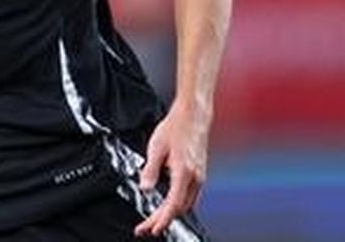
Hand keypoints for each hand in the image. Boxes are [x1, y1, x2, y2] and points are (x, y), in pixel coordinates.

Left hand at [134, 104, 209, 237]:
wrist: (193, 115)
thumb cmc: (176, 127)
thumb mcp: (156, 147)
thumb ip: (150, 170)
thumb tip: (144, 188)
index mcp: (184, 172)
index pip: (173, 204)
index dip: (162, 219)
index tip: (152, 229)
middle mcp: (195, 177)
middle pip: (179, 208)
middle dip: (163, 220)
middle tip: (146, 227)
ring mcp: (199, 176)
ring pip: (186, 204)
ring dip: (170, 213)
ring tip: (154, 219)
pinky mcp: (199, 173)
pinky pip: (189, 195)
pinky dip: (177, 203)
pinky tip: (167, 204)